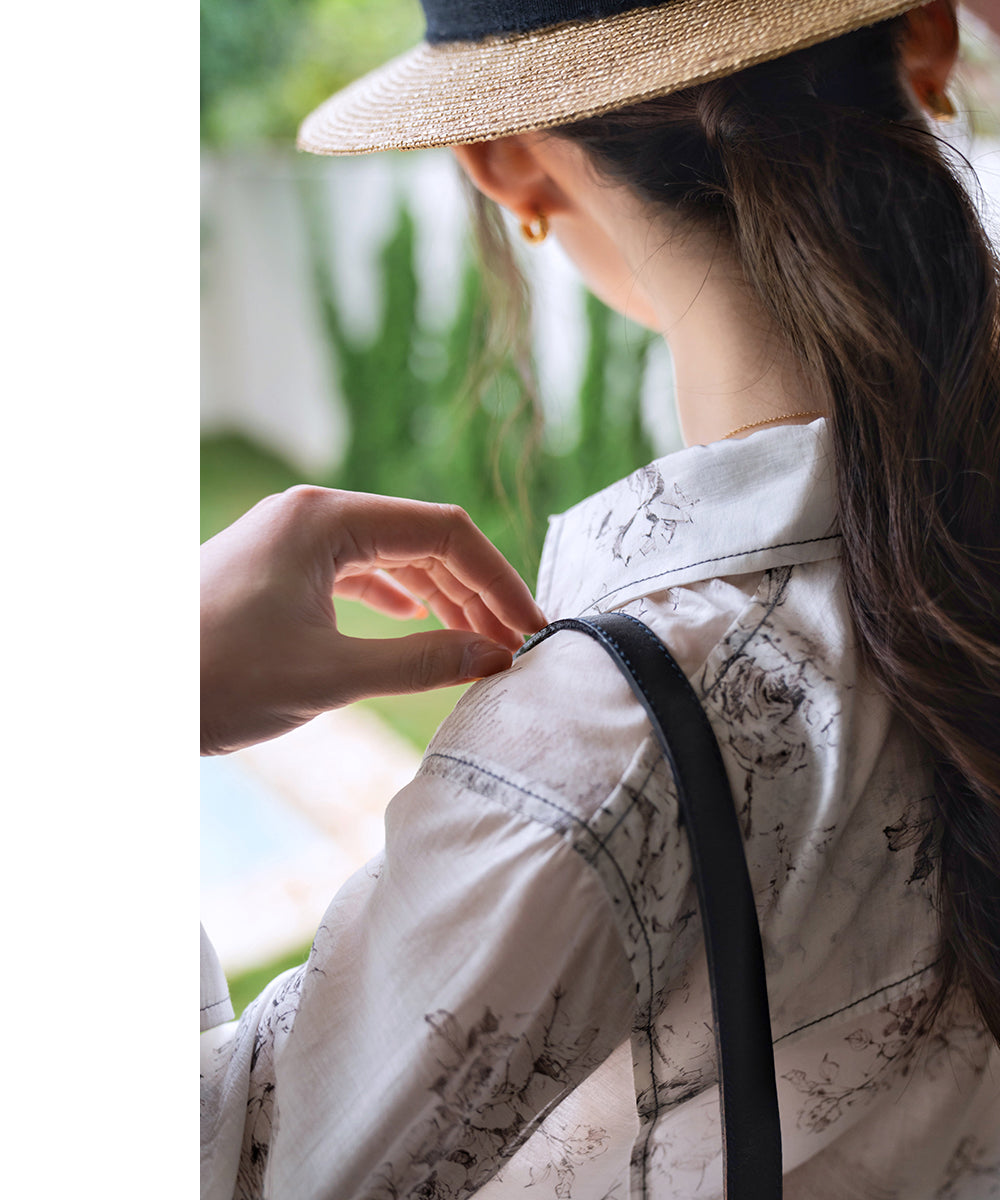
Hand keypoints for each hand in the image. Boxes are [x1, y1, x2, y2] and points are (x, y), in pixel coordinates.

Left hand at [200, 486, 546, 754]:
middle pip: (422, 540)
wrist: (123, 696)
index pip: (444, 532)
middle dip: (474, 592)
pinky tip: (421, 628)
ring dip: (441, 600)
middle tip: (513, 645)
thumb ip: (423, 662)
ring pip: (393, 557)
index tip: (528, 627)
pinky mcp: (281, 569)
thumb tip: (495, 658)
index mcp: (326, 519)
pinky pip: (360, 574)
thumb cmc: (215, 678)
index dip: (497, 580)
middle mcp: (312, 515)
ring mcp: (294, 539)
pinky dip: (400, 602)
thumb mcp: (330, 676)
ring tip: (479, 644)